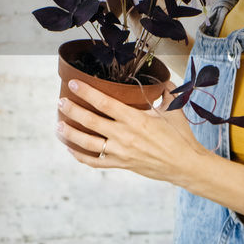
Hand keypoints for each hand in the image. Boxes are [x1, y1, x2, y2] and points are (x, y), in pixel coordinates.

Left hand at [56, 78, 205, 183]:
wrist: (185, 165)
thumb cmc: (180, 136)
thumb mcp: (174, 109)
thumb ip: (165, 91)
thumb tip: (162, 78)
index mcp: (135, 119)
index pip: (105, 103)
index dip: (87, 92)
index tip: (73, 84)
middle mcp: (124, 136)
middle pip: (91, 121)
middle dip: (72, 111)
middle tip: (60, 102)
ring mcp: (121, 152)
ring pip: (88, 143)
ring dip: (70, 134)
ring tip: (58, 125)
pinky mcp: (122, 164)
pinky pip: (95, 162)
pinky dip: (80, 156)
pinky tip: (71, 149)